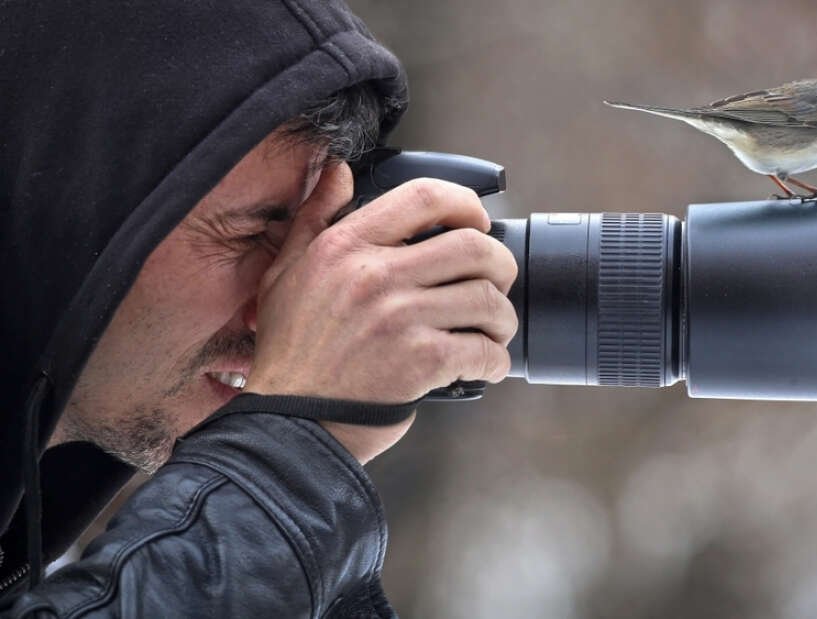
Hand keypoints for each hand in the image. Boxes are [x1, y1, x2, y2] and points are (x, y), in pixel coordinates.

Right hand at [244, 163, 517, 461]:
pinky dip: (496, 361)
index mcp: (345, 247)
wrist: (291, 425)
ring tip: (492, 331)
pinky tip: (485, 366)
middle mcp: (375, 276)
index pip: (424, 196)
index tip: (479, 222)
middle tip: (496, 286)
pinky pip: (484, 349)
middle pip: (474, 246)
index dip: (466, 204)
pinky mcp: (421, 362)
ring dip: (502, 318)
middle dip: (500, 266)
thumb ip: (314, 217)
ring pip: (487, 299)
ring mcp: (400, 318)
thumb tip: (337, 171)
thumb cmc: (292, 353)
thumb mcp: (286, 273)